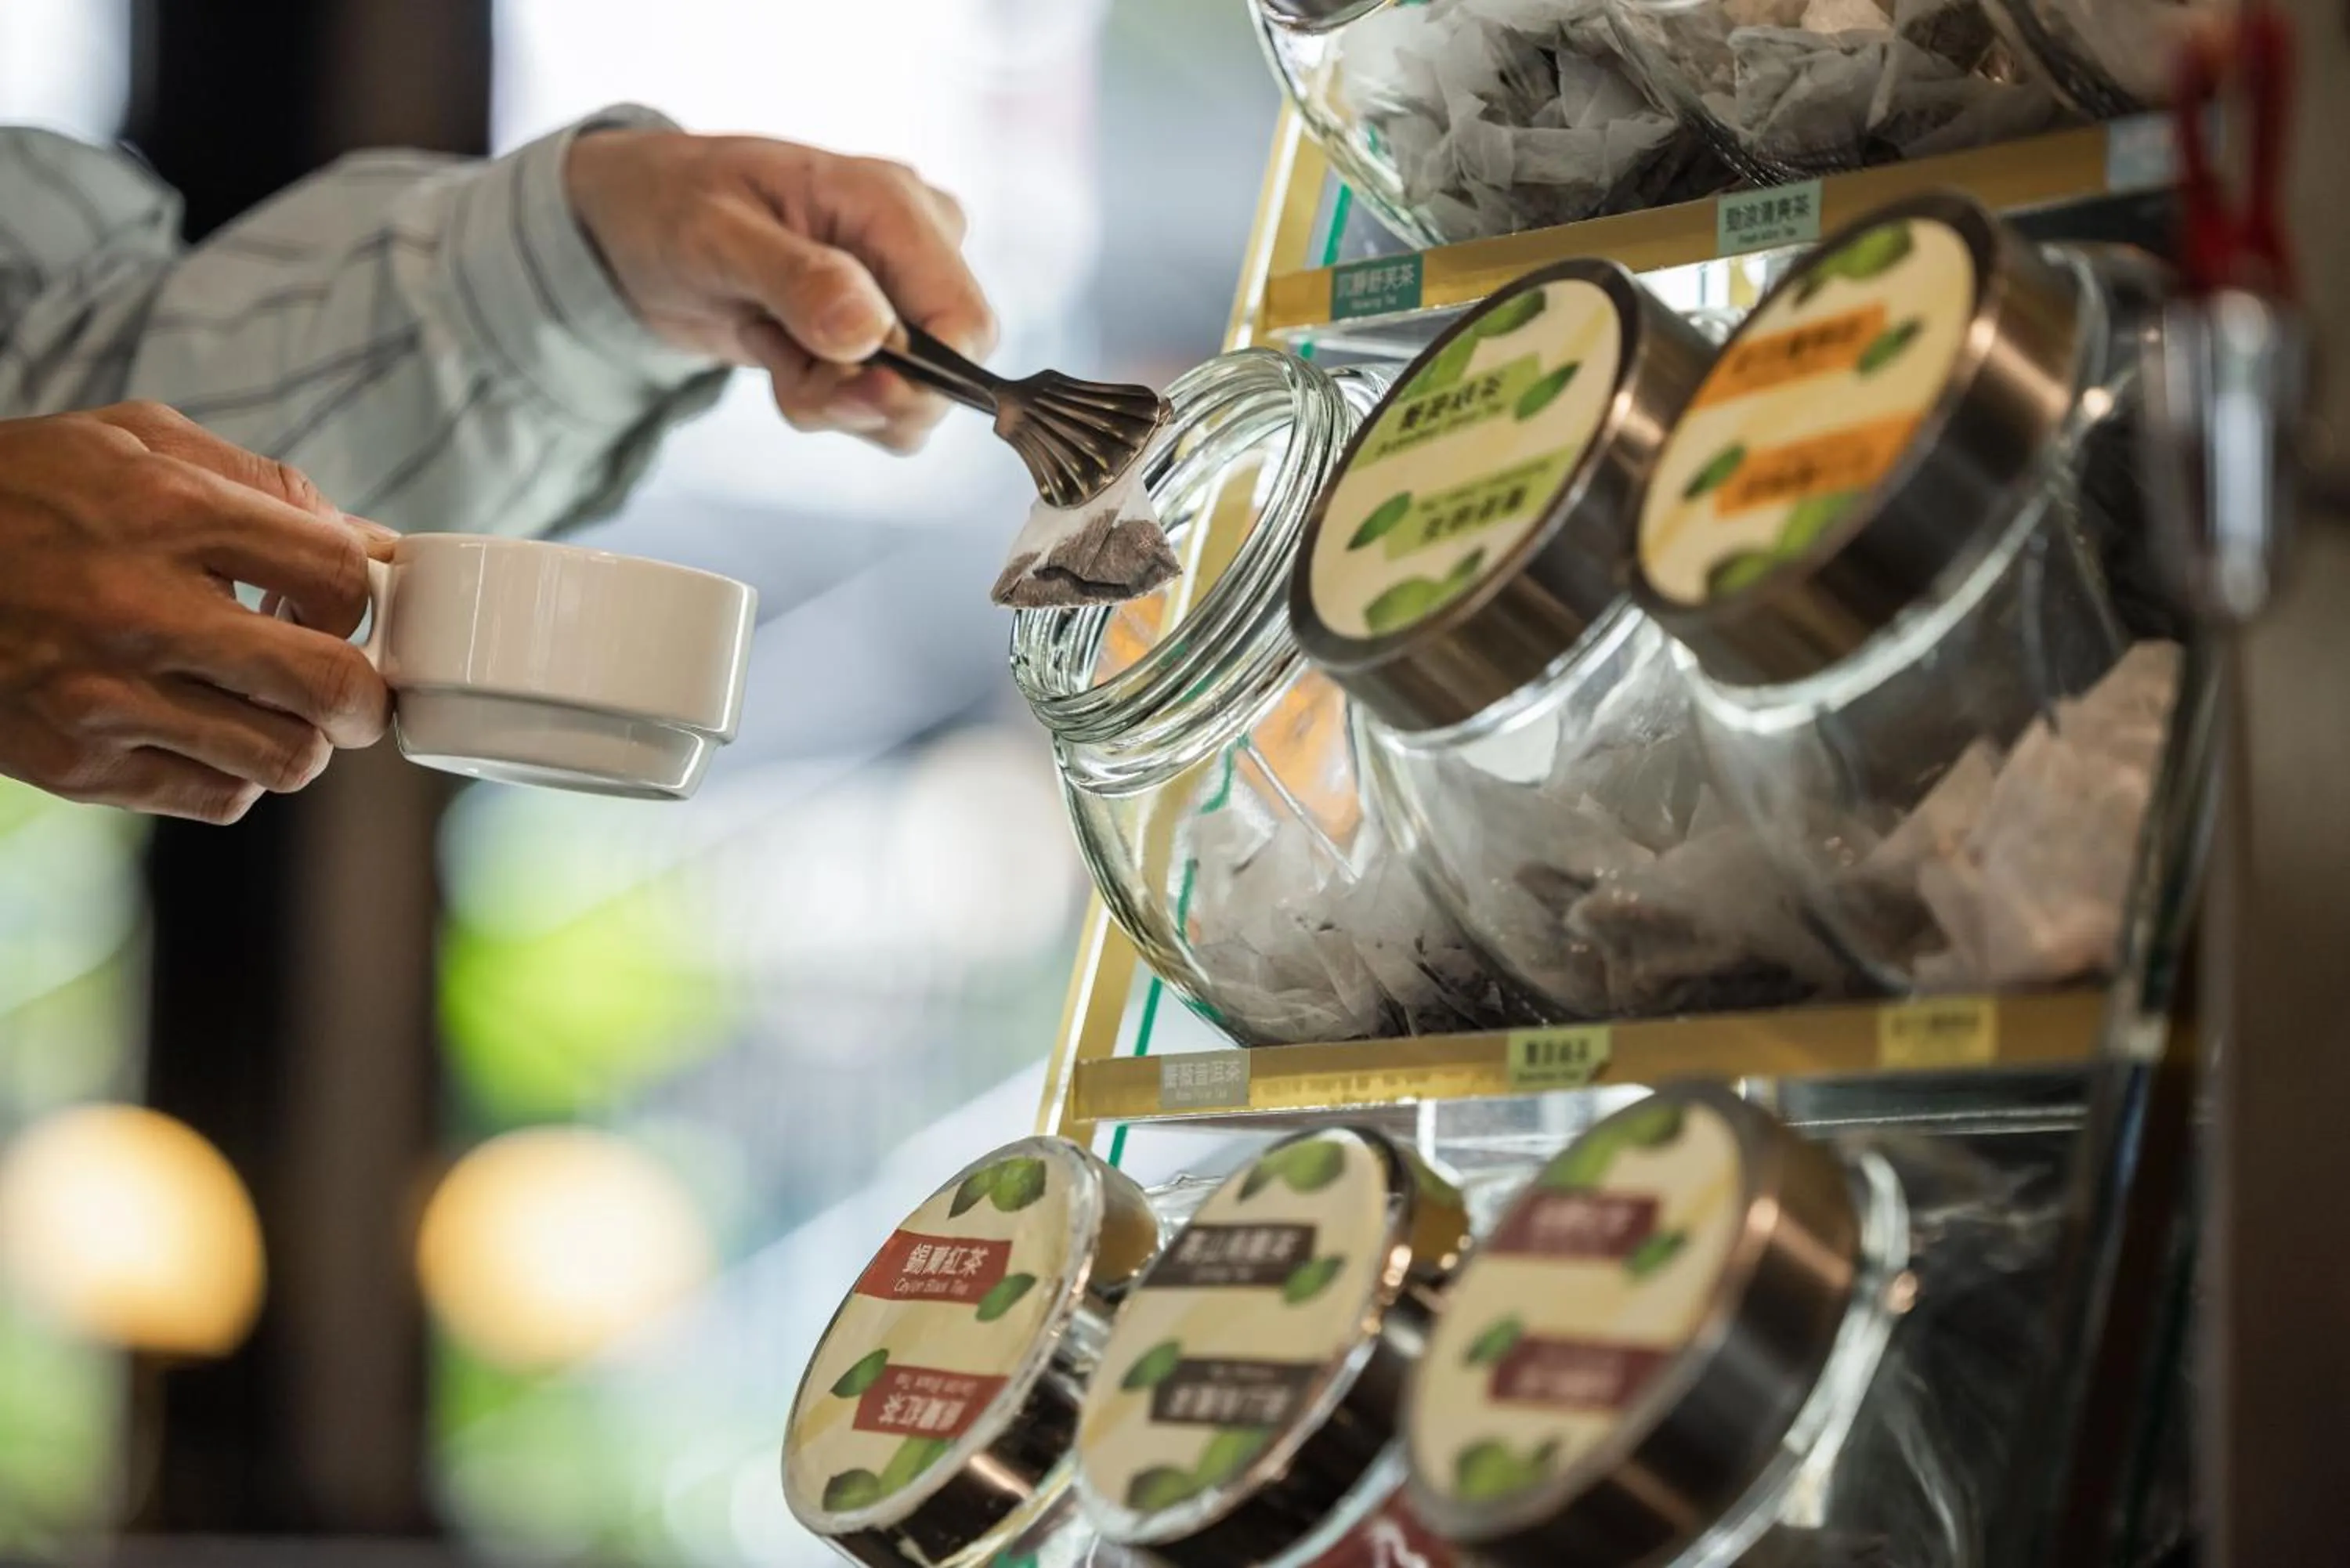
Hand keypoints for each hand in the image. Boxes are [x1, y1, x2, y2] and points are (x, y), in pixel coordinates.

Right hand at [0, 402, 391, 824]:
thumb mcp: (137, 439)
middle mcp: (138, 610)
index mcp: (164, 511)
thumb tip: (376, 547)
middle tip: (344, 682)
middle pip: (333, 687)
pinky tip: (207, 729)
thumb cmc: (25, 492)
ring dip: (301, 736)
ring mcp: (103, 698)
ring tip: (267, 705)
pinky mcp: (76, 766)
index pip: (336, 574)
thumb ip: (267, 487)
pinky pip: (220, 798)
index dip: (361, 598)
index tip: (337, 605)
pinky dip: (237, 774)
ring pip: (288, 759)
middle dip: (362, 692)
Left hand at [565, 128, 996, 453]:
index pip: (965, 323)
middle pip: (944, 376)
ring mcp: (902, 296)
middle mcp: (917, 250)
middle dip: (854, 395)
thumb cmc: (670, 206)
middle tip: (776, 353)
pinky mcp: (881, 337)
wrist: (636, 230)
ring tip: (769, 338)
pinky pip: (877, 408)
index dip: (920, 377)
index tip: (841, 382)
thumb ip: (800, 282)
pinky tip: (779, 348)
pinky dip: (821, 400)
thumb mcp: (716, 236)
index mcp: (894, 206)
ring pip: (907, 404)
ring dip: (827, 400)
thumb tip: (871, 334)